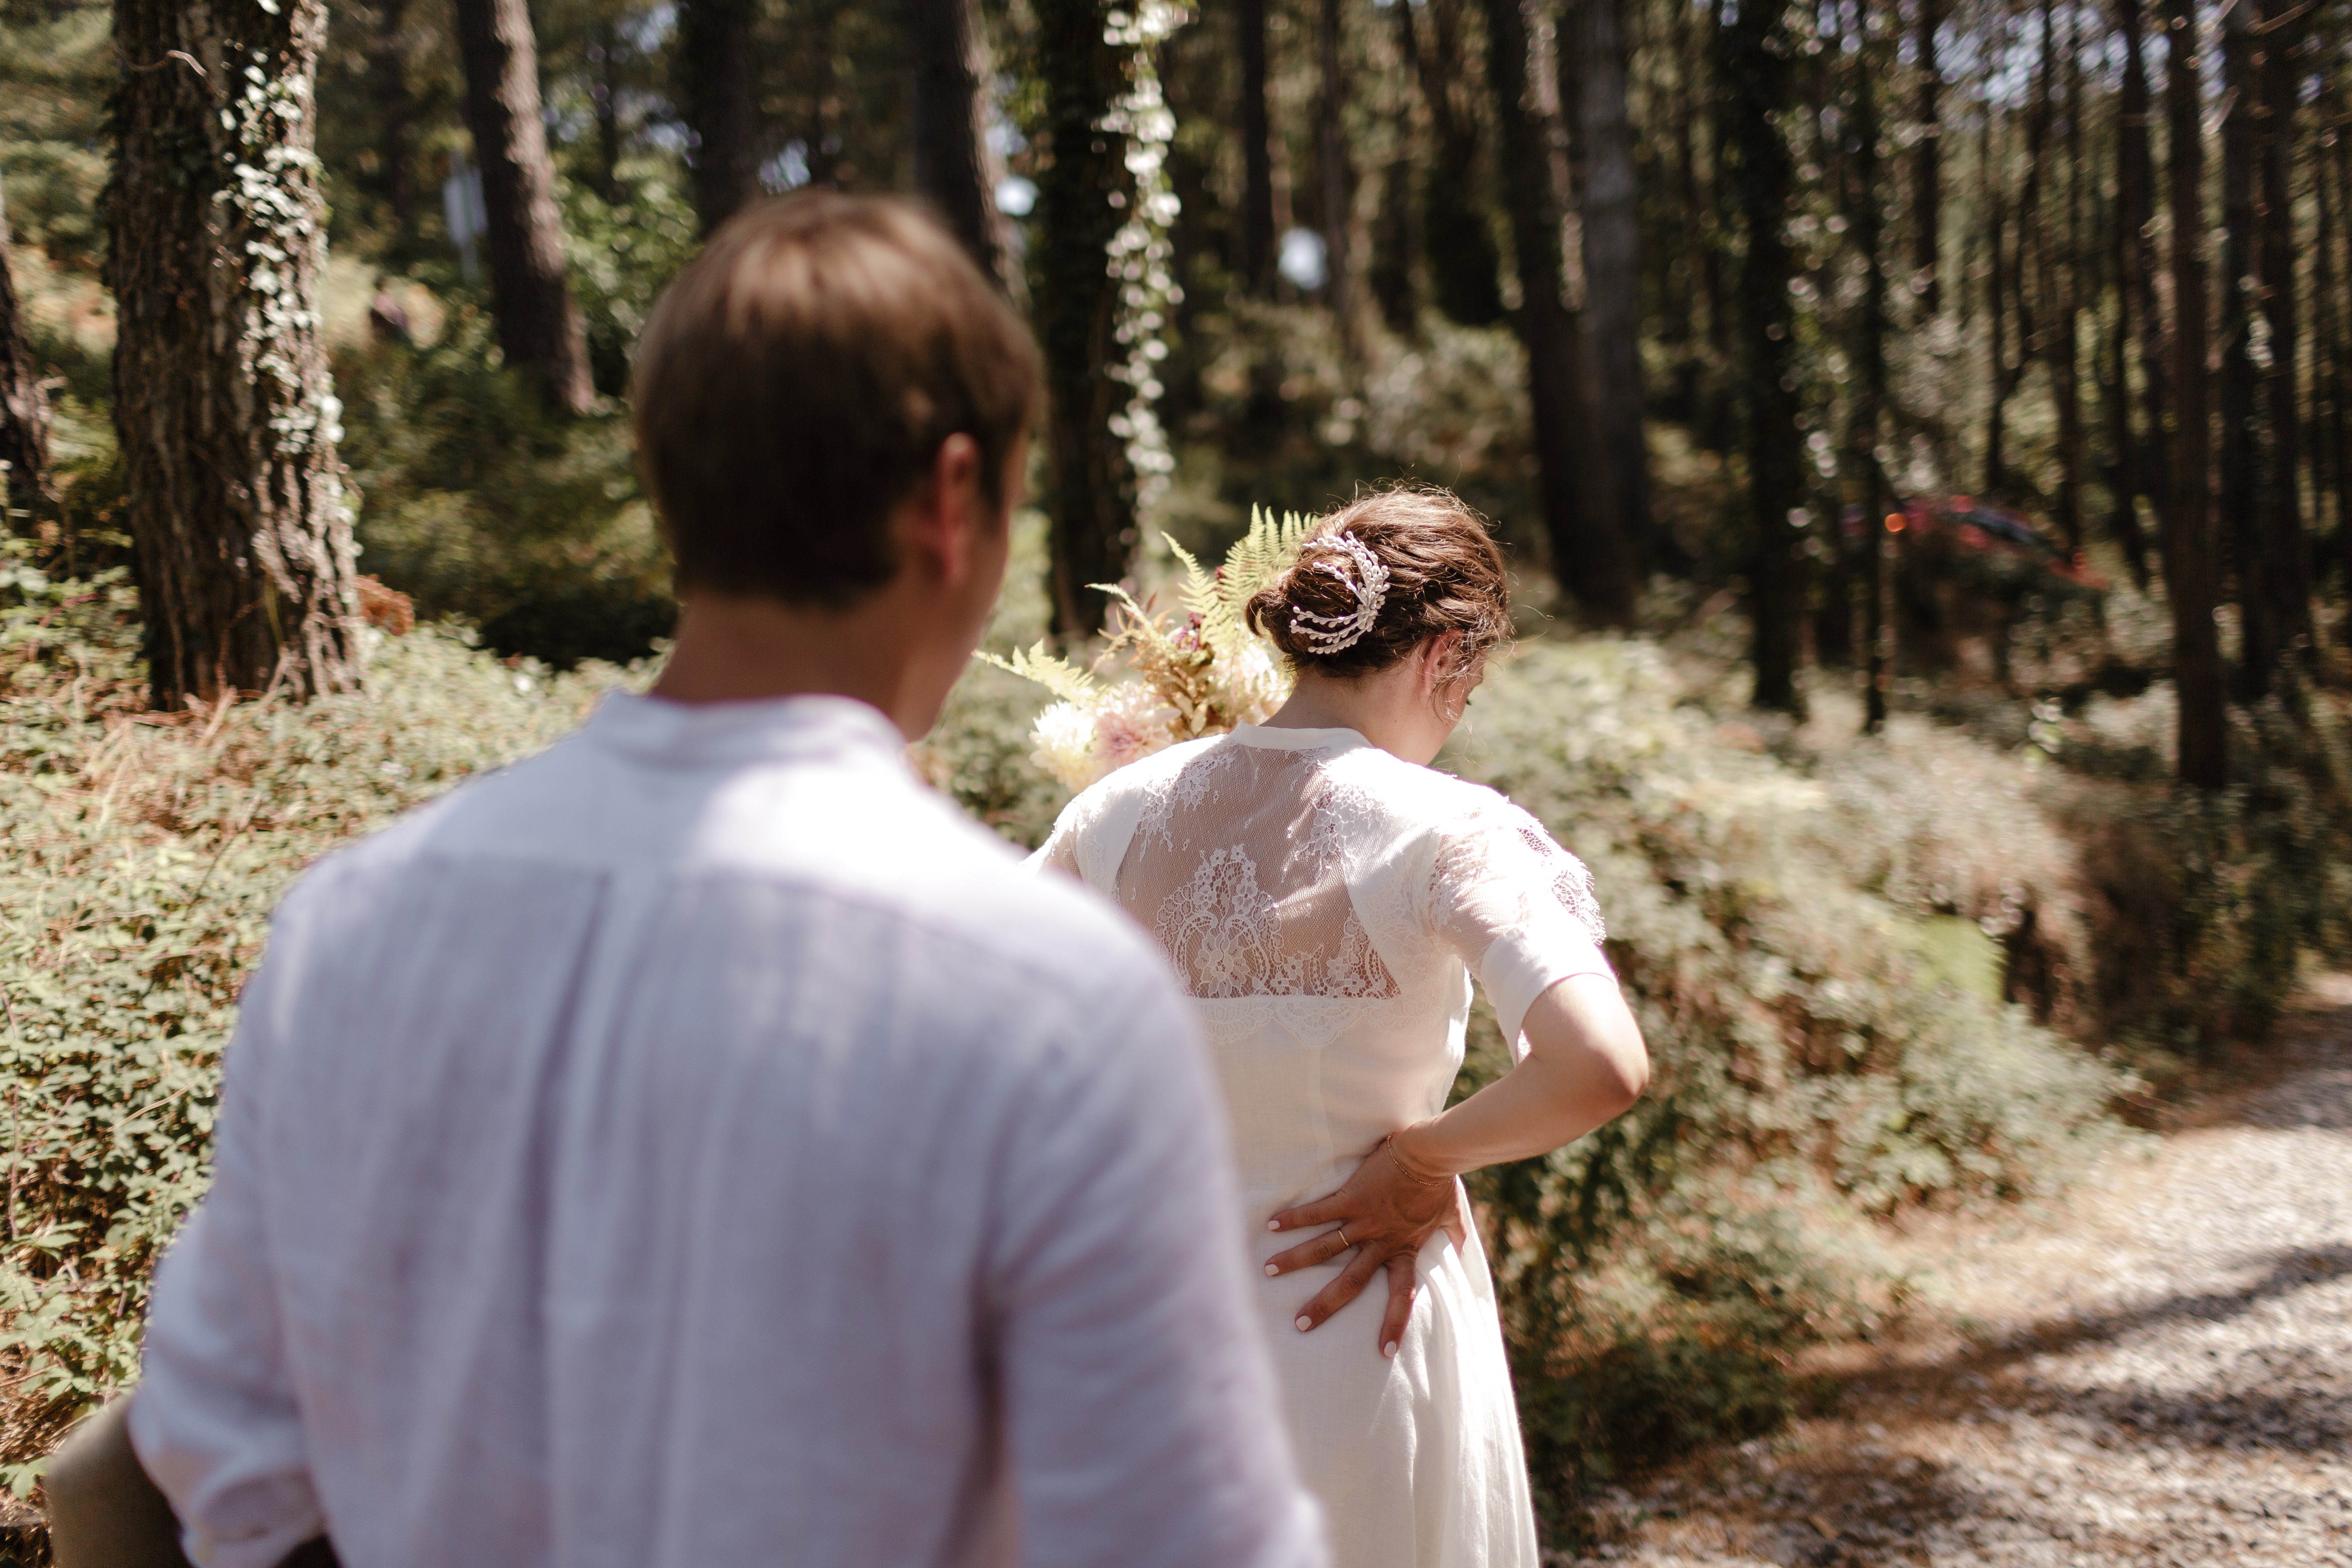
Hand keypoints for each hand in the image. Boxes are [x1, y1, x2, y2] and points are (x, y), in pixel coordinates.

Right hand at [1263, 1129, 1462, 1356]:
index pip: (1402, 1296)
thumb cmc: (1440, 1182)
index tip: (1384, 1353)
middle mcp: (1381, 1242)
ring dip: (1295, 1260)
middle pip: (1350, 1282)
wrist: (1431, 1154)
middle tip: (1300, 1324)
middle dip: (1324, 1305)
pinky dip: (1295, 1218)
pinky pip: (1319, 1212)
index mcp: (1405, 1250)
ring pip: (1325, 1248)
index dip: (1394, 1324)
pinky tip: (1271, 1224)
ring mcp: (1364, 1221)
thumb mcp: (1451, 1215)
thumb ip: (1455, 1235)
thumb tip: (1464, 1250)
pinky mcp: (1351, 1197)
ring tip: (1268, 1271)